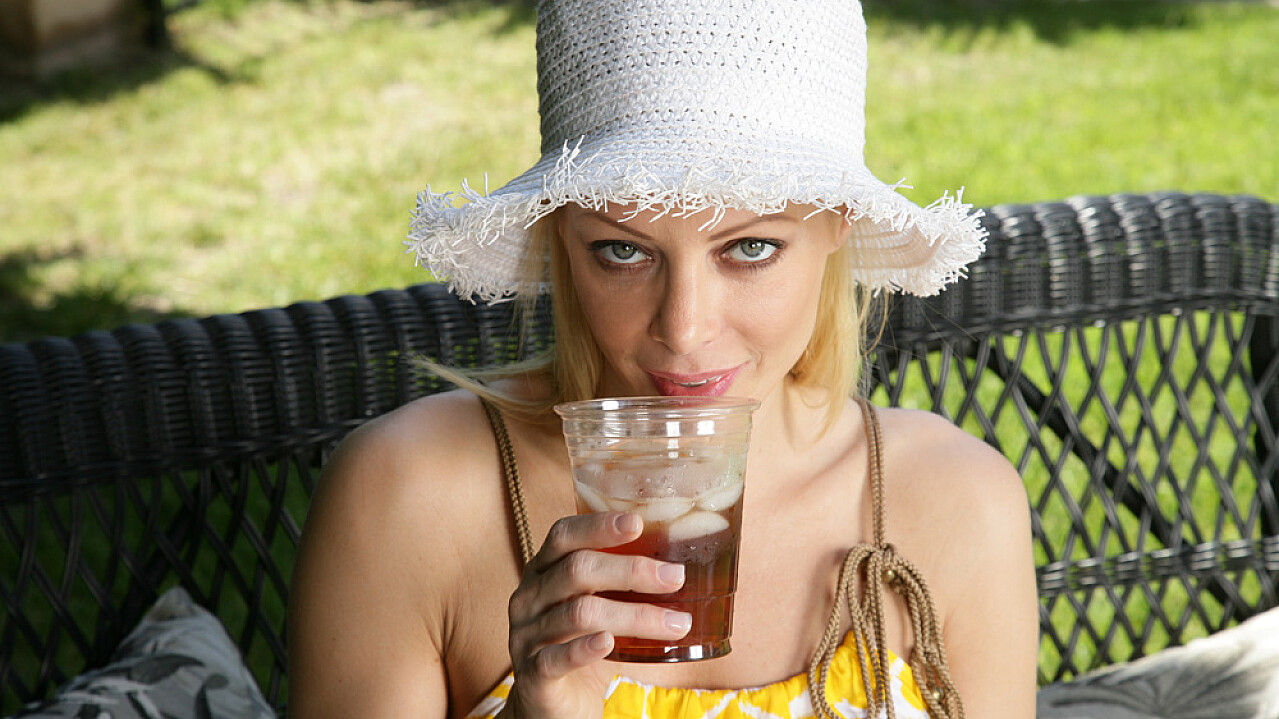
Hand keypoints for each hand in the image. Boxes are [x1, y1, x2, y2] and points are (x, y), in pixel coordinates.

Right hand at [503, 512, 690, 718]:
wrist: (554, 705)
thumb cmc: (582, 645)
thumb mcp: (597, 606)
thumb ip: (619, 584)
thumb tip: (680, 563)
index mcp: (542, 572)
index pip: (563, 536)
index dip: (598, 526)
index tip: (637, 522)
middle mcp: (529, 598)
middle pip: (577, 570)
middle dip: (632, 570)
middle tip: (675, 577)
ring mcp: (526, 636)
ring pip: (579, 614)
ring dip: (634, 616)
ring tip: (675, 623)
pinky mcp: (532, 675)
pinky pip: (555, 658)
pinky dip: (584, 648)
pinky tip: (609, 643)